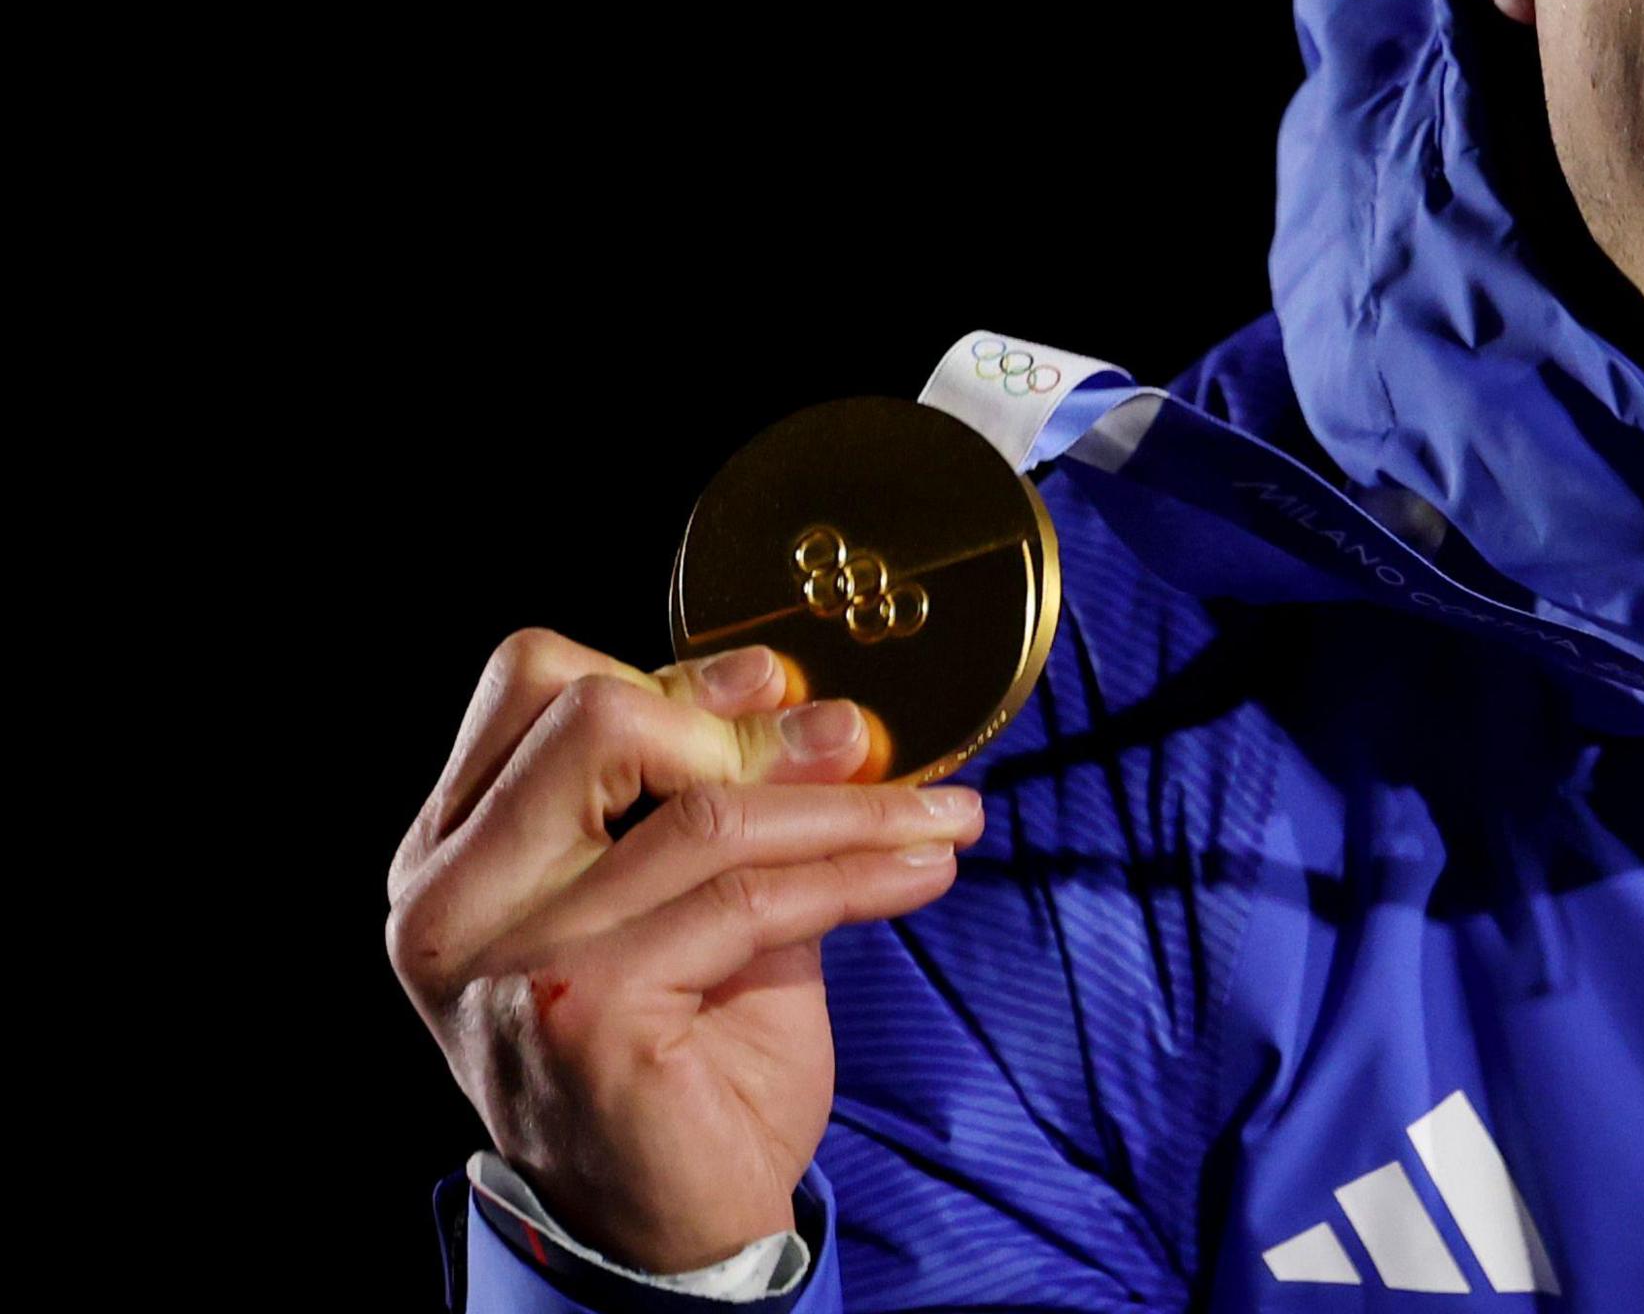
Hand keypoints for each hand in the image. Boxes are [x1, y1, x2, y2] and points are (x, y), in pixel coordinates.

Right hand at [384, 630, 982, 1272]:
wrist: (672, 1225)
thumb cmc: (684, 1059)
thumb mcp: (694, 905)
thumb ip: (722, 807)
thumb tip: (814, 709)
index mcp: (455, 854)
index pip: (535, 687)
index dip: (672, 668)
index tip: (780, 684)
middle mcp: (453, 901)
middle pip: (598, 718)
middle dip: (752, 726)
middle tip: (860, 747)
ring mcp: (508, 958)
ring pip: (705, 816)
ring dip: (852, 807)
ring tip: (939, 814)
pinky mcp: (582, 1011)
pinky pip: (747, 901)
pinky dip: (855, 874)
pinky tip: (922, 870)